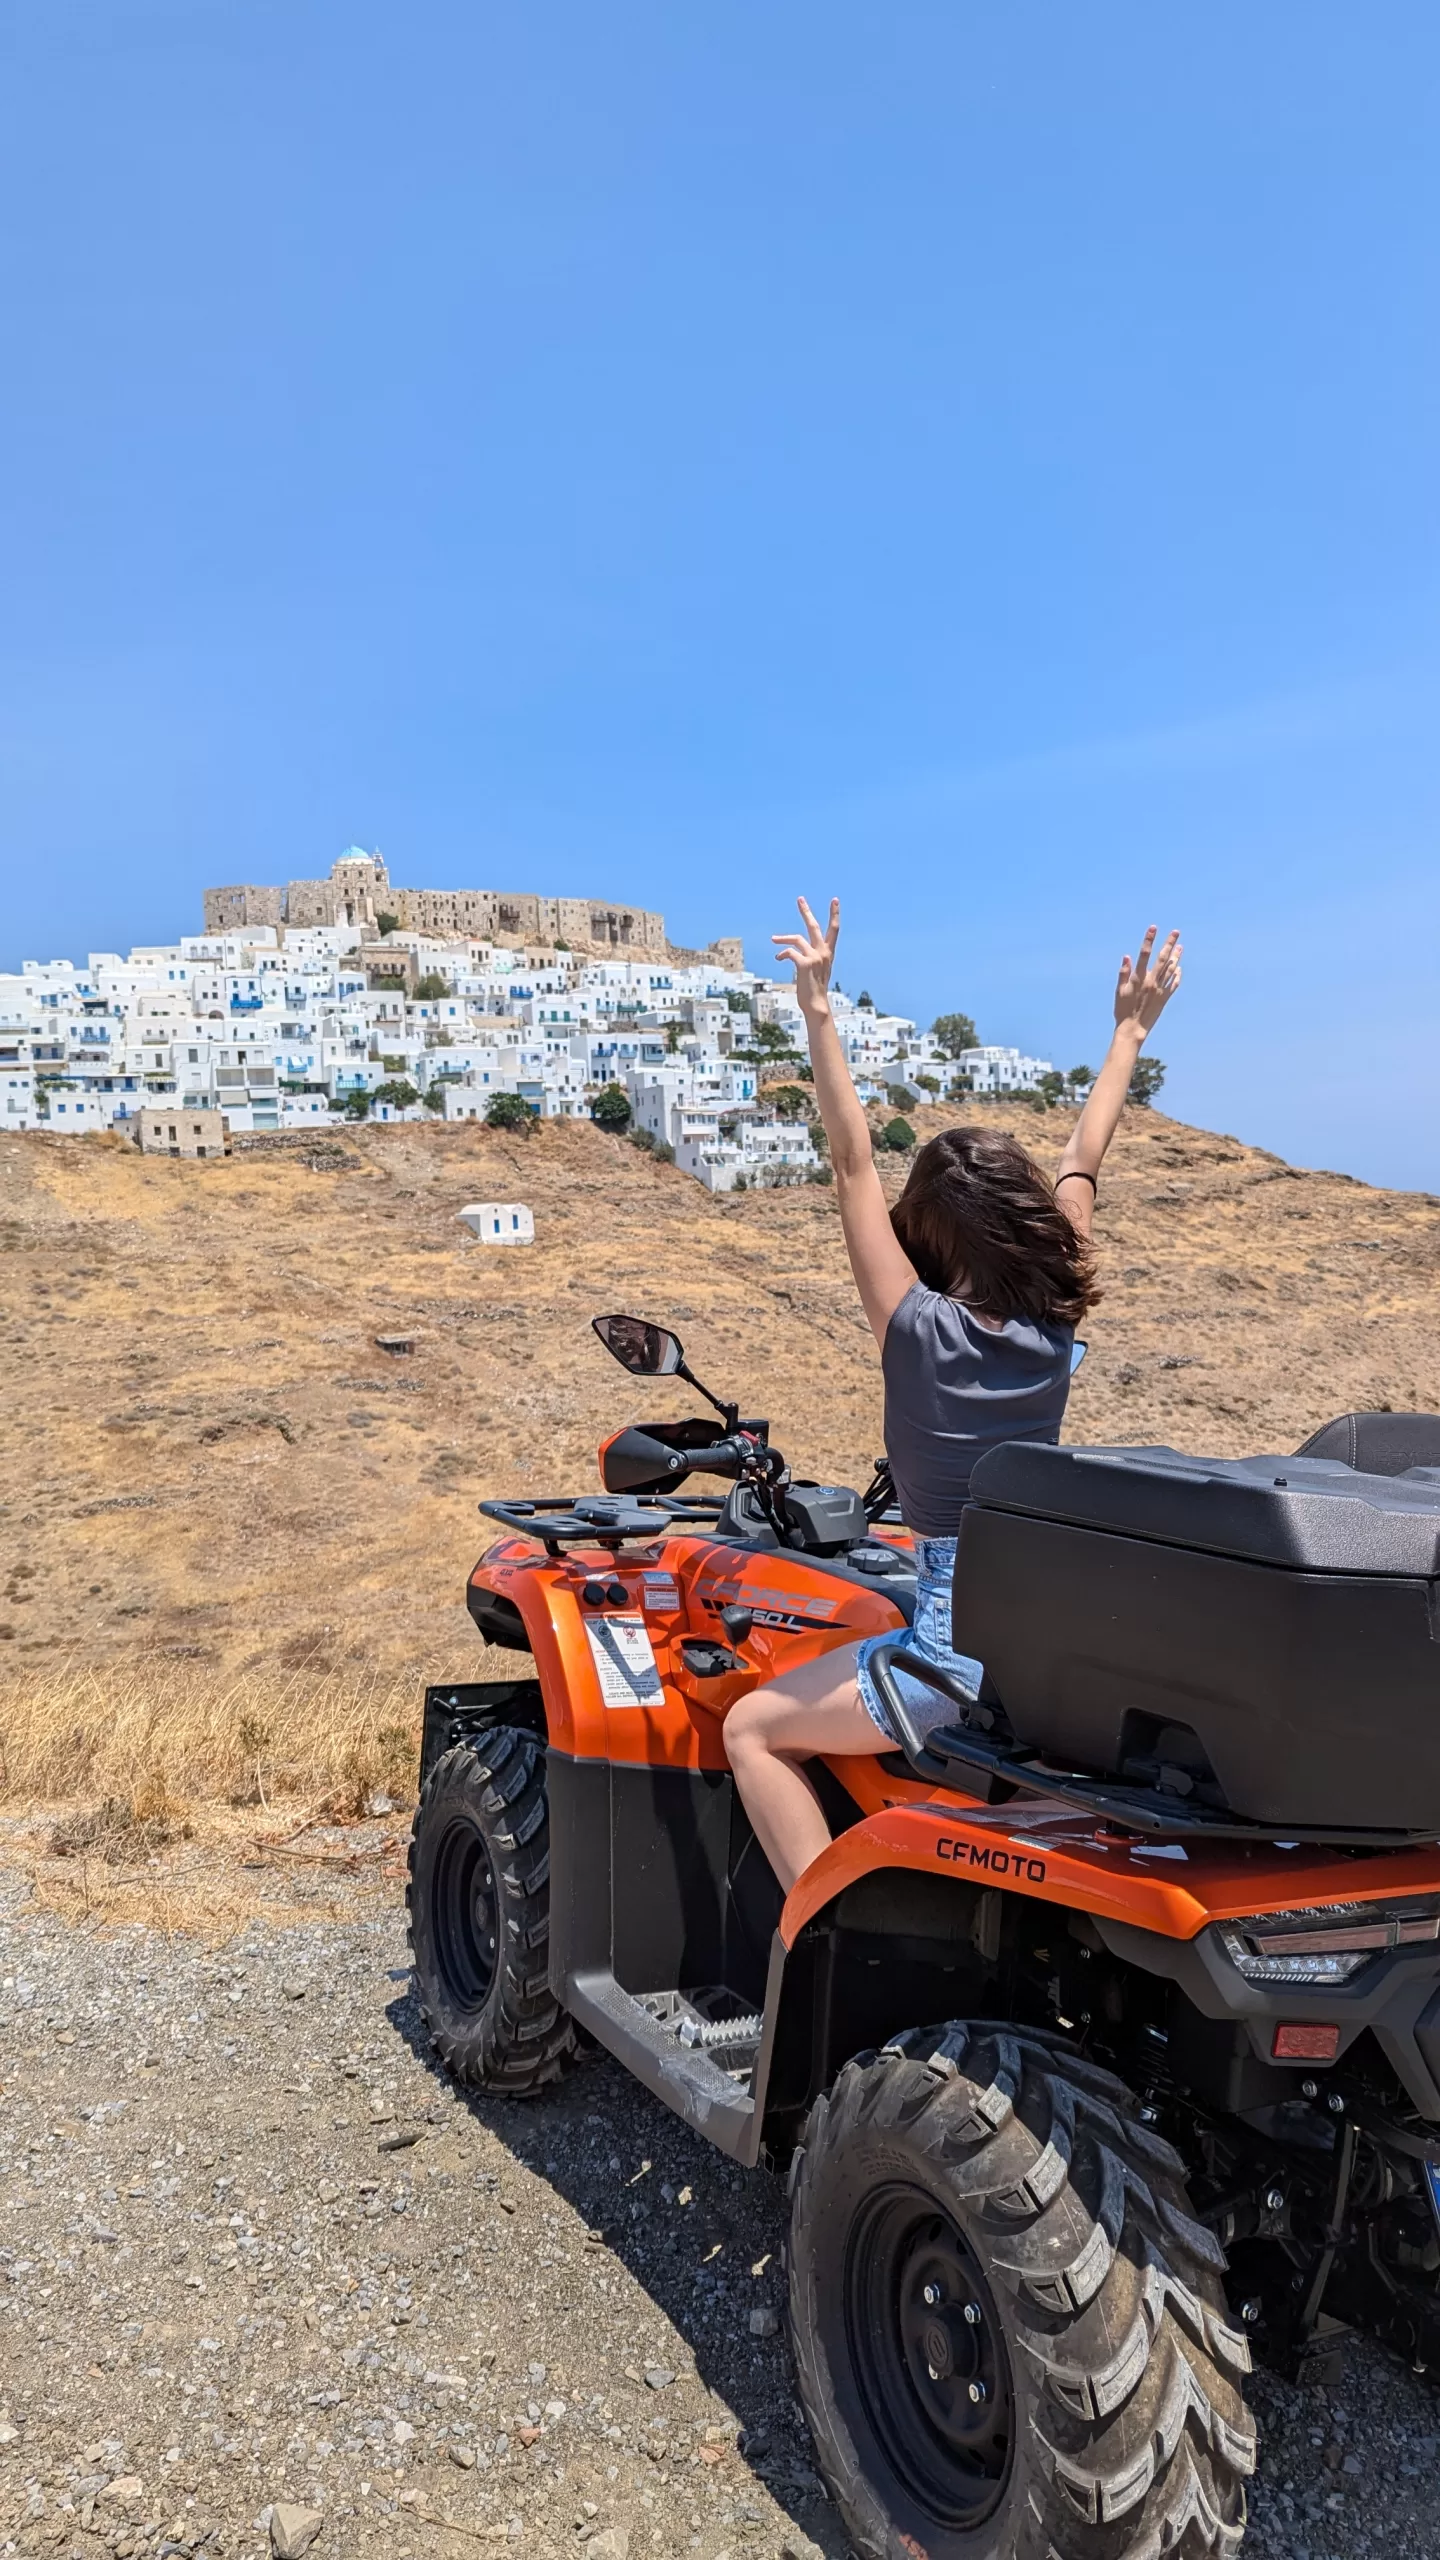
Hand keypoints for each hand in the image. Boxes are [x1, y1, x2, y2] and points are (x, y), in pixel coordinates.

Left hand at [772, 896, 839, 1011]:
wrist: (816, 1005)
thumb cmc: (814, 991)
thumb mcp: (816, 971)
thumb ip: (810, 958)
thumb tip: (793, 952)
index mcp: (828, 954)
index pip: (834, 930)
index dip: (834, 914)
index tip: (835, 900)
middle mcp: (823, 953)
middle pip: (814, 926)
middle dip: (806, 912)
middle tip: (800, 899)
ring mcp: (815, 957)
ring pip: (797, 938)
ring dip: (783, 938)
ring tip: (773, 939)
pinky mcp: (804, 963)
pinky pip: (790, 952)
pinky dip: (782, 954)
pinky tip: (778, 959)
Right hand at [1114, 925, 1181, 1036]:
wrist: (1133, 1029)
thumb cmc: (1122, 1011)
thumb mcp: (1119, 991)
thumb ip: (1123, 974)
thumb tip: (1127, 957)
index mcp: (1139, 978)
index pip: (1144, 954)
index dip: (1149, 940)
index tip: (1153, 928)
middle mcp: (1152, 982)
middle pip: (1162, 958)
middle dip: (1169, 943)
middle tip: (1176, 932)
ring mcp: (1160, 990)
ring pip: (1171, 969)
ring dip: (1176, 957)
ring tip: (1180, 946)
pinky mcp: (1164, 999)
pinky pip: (1173, 984)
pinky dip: (1177, 975)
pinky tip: (1180, 968)